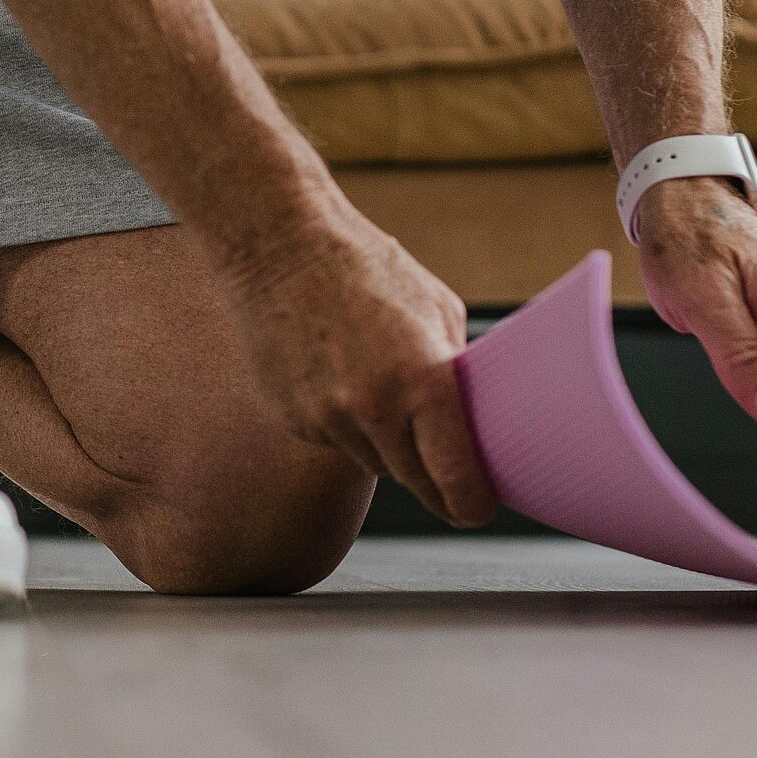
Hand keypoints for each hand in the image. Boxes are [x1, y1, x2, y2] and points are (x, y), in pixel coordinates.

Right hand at [222, 203, 496, 528]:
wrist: (279, 248)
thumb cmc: (365, 268)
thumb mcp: (436, 309)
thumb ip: (456, 371)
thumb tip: (474, 418)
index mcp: (422, 380)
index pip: (455, 477)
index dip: (471, 504)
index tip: (477, 509)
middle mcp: (374, 409)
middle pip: (416, 481)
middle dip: (435, 479)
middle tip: (446, 467)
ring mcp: (329, 418)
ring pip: (376, 462)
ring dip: (388, 444)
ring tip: (380, 386)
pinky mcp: (295, 420)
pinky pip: (337, 442)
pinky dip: (348, 424)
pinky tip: (341, 376)